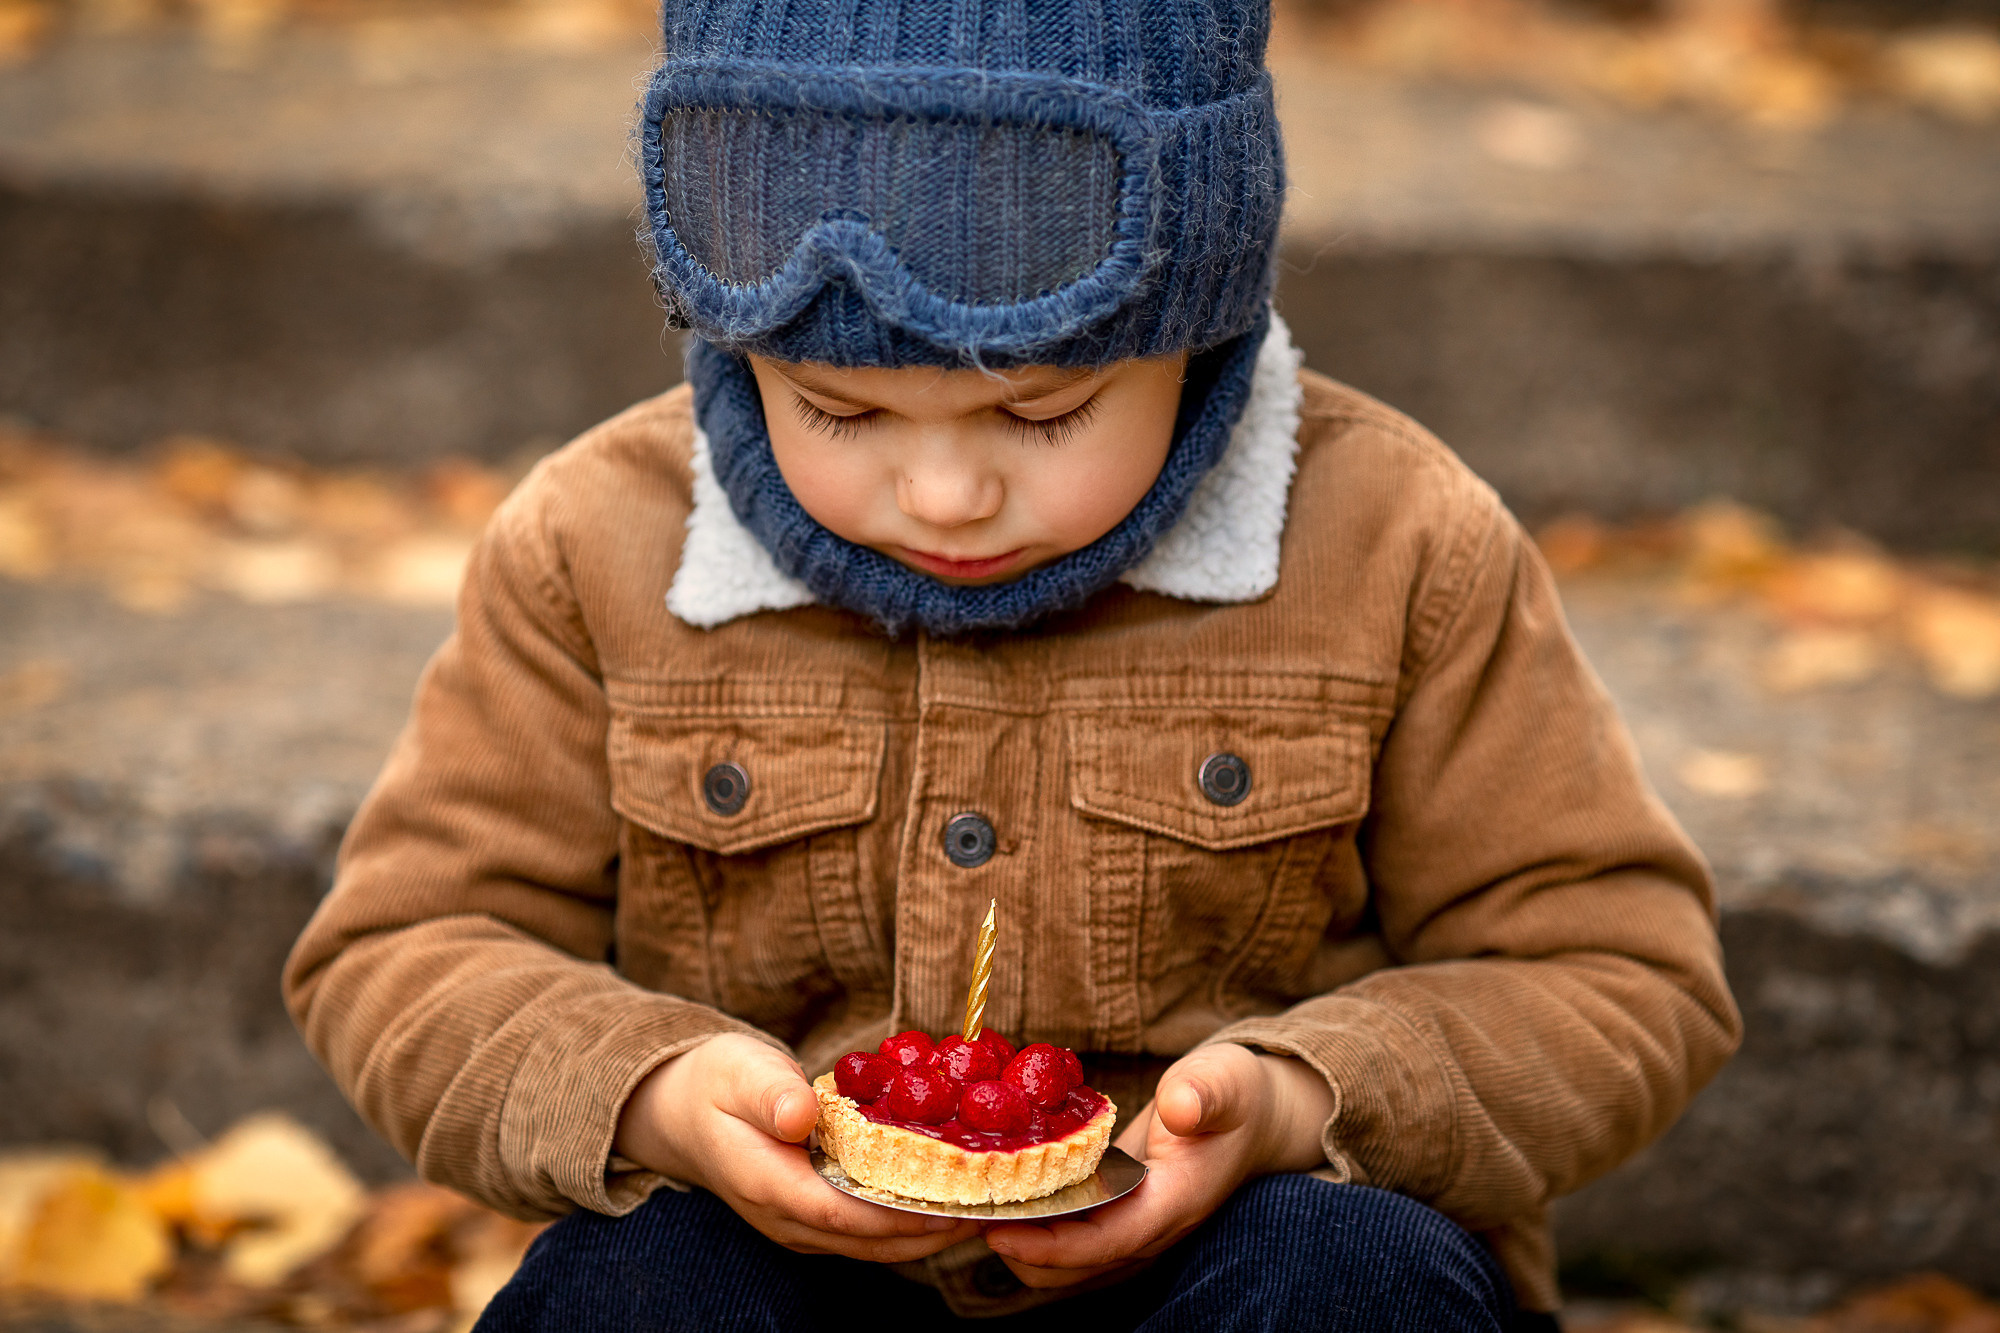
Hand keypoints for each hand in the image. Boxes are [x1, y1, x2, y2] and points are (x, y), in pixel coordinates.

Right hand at [614, 1033, 981, 1261]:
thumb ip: (770, 1094)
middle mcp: (787, 1219)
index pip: (843, 1216)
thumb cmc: (718, 1083)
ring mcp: (801, 1226)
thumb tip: (800, 1117)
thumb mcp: (739, 1071)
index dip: (902, 1217)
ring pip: (875, 1245)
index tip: (956, 1205)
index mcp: (768, 1184)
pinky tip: (950, 1198)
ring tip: (987, 1206)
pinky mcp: (816, 1219)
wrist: (685, 1111)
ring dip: (930, 1232)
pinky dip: (911, 1222)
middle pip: (870, 1242)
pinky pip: (869, 1232)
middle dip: (934, 1231)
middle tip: (994, 1206)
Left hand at [983, 1044, 1334, 1288]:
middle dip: (1017, 1248)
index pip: (1105, 1243)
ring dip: (1018, 1236)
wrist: (1254, 1118)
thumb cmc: (1237, 1097)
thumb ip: (1204, 1095)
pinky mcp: (1112, 1212)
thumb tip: (1180, 1107)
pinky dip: (1030, 1219)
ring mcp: (1128, 1225)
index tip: (998, 1234)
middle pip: (1071, 1265)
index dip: (1050, 1246)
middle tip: (963, 1210)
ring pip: (1062, 1257)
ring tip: (969, 1200)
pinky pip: (1063, 1232)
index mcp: (1173, 1205)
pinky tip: (996, 1184)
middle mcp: (1146, 1228)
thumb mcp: (1226, 1082)